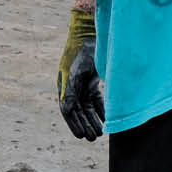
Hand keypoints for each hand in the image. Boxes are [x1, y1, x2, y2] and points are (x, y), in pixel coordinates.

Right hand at [57, 8, 103, 139]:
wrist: (90, 34)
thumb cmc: (82, 52)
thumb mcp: (76, 72)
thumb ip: (70, 91)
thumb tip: (66, 109)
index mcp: (64, 86)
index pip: (68, 110)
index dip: (74, 124)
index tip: (81, 136)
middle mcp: (72, 87)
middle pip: (78, 111)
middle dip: (85, 124)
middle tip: (92, 138)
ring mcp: (82, 84)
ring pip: (88, 107)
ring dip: (93, 120)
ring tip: (99, 133)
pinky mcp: (92, 80)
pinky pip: (96, 99)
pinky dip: (101, 109)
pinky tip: (107, 119)